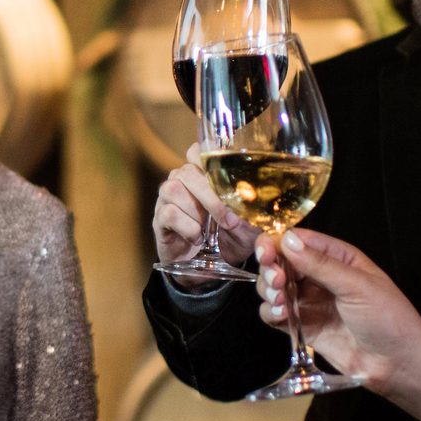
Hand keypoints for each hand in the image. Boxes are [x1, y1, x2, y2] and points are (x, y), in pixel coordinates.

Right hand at [151, 144, 261, 281]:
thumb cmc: (229, 238)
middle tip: (228, 219)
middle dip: (210, 195)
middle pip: (187, 171)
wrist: (209, 269)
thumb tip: (261, 193)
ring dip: (196, 211)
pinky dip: (187, 227)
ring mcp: (166, 199)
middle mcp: (181, 182)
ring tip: (209, 230)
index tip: (225, 178)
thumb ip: (253, 205)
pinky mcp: (159, 220)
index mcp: (201, 176)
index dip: (207, 159)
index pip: (196, 151)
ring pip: (173, 189)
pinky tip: (197, 238)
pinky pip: (168, 213)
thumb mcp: (248, 221)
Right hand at [251, 229, 420, 381]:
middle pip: (280, 263)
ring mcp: (310, 302)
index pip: (297, 241)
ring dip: (268, 291)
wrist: (397, 363)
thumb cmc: (389, 318)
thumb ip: (320, 264)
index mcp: (337, 258)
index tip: (266, 255)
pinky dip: (270, 313)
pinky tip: (281, 316)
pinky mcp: (304, 327)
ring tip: (280, 302)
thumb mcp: (357, 285)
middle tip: (277, 282)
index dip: (276, 245)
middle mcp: (320, 277)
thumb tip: (287, 241)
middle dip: (271, 269)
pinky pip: (275, 315)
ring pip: (273, 288)